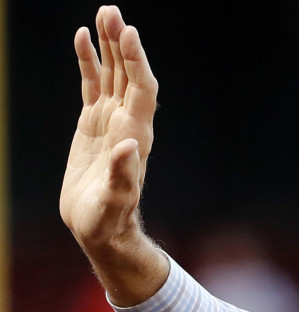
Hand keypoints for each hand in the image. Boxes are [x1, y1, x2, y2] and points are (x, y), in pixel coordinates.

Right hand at [60, 6, 166, 305]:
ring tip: (102, 14)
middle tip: (111, 10)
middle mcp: (128, 122)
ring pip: (113, 74)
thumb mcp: (115, 201)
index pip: (142, 89)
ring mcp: (111, 120)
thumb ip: (123, 176)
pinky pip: (93, 85)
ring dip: (108, 46)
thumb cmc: (109, 220)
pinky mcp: (93, 124)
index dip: (137, 62)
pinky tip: (82, 38)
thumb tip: (127, 147)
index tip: (129, 33)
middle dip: (122, 43)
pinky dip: (89, 62)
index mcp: (136, 135)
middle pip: (130, 74)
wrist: (101, 229)